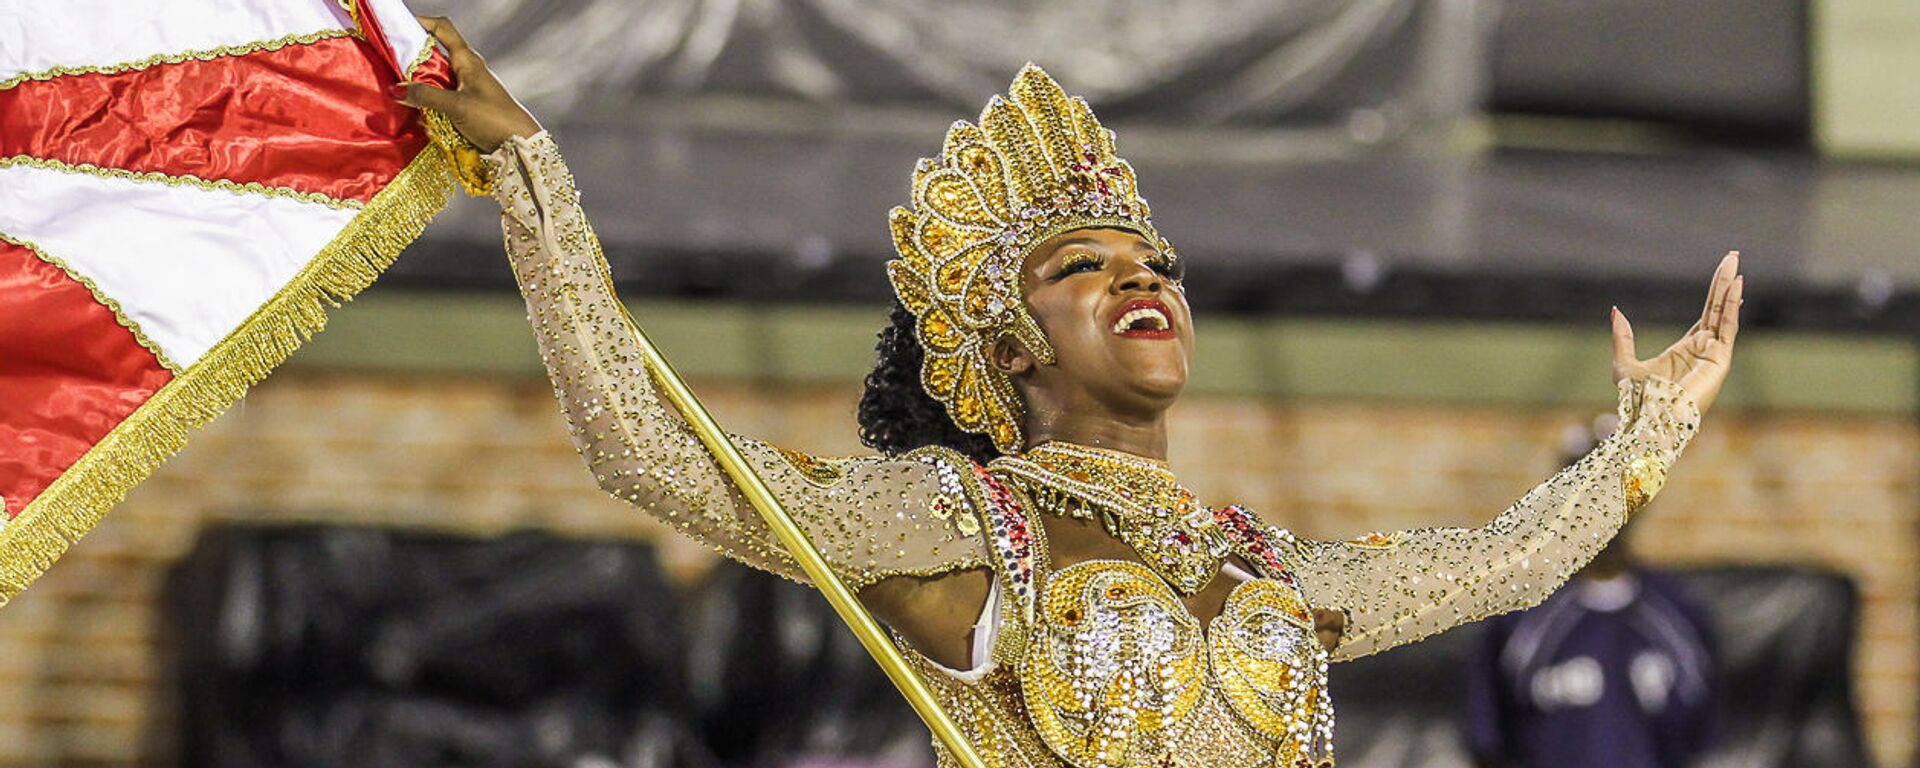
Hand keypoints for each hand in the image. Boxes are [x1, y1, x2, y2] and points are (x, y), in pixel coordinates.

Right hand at [395, 16, 541, 152]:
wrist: (521, 145)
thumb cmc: (495, 119)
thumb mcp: (456, 106)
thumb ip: (426, 96)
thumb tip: (396, 89)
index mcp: (468, 60)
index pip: (443, 29)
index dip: (421, 22)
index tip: (398, 26)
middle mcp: (467, 70)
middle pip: (435, 54)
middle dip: (412, 56)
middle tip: (388, 61)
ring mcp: (467, 88)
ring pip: (436, 77)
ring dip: (417, 80)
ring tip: (395, 87)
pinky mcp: (467, 106)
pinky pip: (441, 96)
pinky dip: (426, 98)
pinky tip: (413, 108)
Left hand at [1611, 252, 1742, 414]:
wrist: (1649, 420)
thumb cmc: (1636, 401)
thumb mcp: (1623, 363)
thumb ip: (1623, 336)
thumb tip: (1616, 309)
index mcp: (1686, 350)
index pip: (1706, 314)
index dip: (1715, 294)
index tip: (1725, 273)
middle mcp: (1704, 350)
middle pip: (1718, 308)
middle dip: (1725, 282)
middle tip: (1733, 256)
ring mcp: (1714, 354)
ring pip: (1725, 313)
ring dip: (1730, 287)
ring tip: (1735, 262)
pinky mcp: (1719, 360)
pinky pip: (1728, 326)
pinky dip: (1733, 305)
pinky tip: (1737, 285)